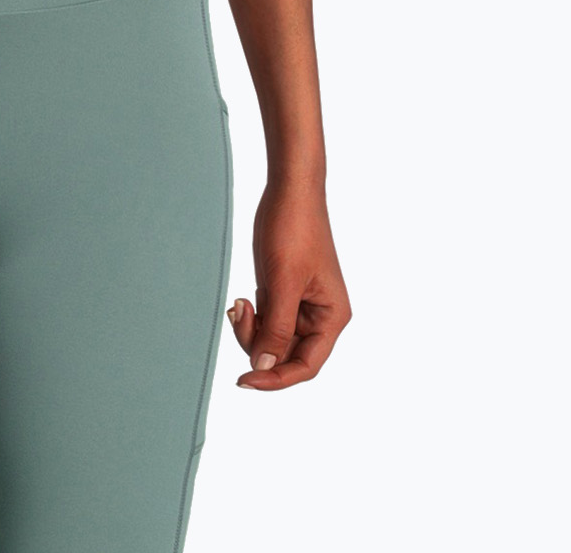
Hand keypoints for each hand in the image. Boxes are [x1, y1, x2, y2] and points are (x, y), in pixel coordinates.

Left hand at [226, 181, 350, 389]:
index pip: (306, 365)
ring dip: (251, 329)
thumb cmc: (293, 229)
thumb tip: (264, 369)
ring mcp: (301, 305)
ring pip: (273, 340)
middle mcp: (320, 316)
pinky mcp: (284, 293)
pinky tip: (241, 301)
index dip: (276, 378)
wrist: (288, 190)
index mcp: (332, 317)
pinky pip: (267, 321)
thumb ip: (276, 329)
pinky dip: (251, 318)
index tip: (244, 381)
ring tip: (238, 303)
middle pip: (286, 355)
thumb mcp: (283, 282)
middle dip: (258, 344)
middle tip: (238, 314)